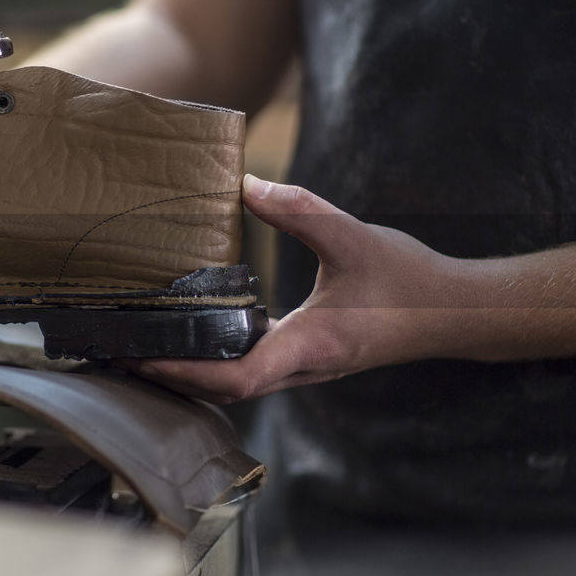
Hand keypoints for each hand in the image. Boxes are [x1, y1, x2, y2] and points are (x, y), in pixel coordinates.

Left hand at [125, 175, 469, 402]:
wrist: (455, 313)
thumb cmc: (409, 280)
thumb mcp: (353, 236)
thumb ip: (299, 210)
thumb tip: (245, 185)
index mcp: (309, 346)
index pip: (235, 379)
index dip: (184, 373)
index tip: (141, 358)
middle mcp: (301, 366)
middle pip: (222, 390)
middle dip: (170, 375)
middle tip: (120, 351)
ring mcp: (303, 366)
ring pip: (235, 384)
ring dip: (189, 371)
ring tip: (143, 346)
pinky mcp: (306, 357)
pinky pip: (250, 370)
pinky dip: (215, 360)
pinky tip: (194, 334)